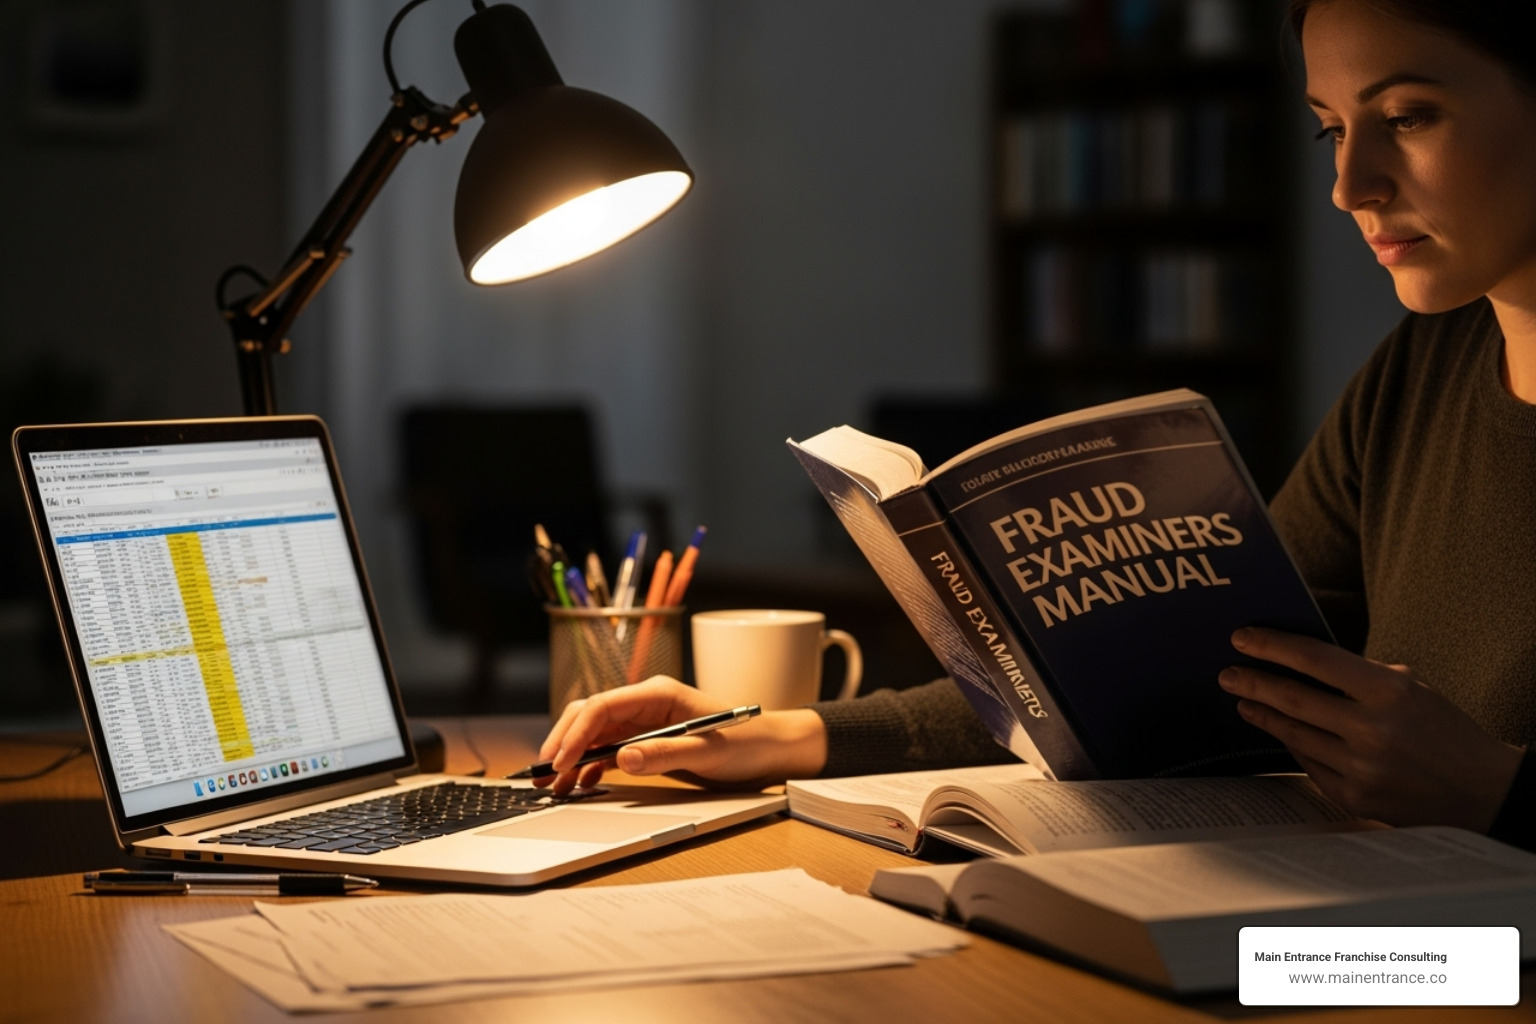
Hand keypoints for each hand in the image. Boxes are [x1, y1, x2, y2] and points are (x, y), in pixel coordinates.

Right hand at [533, 677, 828, 794]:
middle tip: (544, 774)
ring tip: (553, 786)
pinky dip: (589, 765)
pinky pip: (608, 749)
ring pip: (594, 733)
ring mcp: (644, 721)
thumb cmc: (746, 743)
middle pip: (590, 715)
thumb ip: (664, 754)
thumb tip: (621, 758)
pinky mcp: (646, 740)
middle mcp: (645, 703)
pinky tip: (579, 784)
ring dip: (571, 756)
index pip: (603, 705)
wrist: (770, 749)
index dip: (576, 732)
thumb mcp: (707, 752)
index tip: (558, 760)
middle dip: (563, 741)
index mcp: (658, 694)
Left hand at [1219, 627, 1523, 830]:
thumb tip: (1301, 663)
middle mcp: (1372, 730)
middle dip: (1253, 683)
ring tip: (1244, 700)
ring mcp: (1361, 768)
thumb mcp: (1411, 689)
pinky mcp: (1354, 798)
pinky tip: (1279, 731)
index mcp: (1389, 692)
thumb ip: (1360, 676)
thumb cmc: (1444, 730)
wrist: (1484, 791)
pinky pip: (1309, 763)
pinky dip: (1291, 744)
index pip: (1315, 660)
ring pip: (1294, 733)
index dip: (1273, 646)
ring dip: (1263, 715)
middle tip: (1227, 673)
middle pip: (1293, 699)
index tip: (1242, 638)